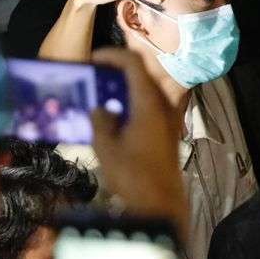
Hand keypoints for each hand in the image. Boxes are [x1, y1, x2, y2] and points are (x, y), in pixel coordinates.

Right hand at [90, 49, 190, 236]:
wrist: (160, 204)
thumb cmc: (132, 176)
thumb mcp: (106, 147)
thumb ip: (100, 120)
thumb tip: (100, 107)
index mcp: (149, 102)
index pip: (133, 62)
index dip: (111, 54)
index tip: (92, 59)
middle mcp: (163, 105)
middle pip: (141, 73)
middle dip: (116, 70)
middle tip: (92, 75)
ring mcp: (168, 118)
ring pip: (145, 90)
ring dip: (123, 87)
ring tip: (98, 94)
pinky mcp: (167, 131)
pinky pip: (148, 105)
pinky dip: (131, 102)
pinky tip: (112, 115)